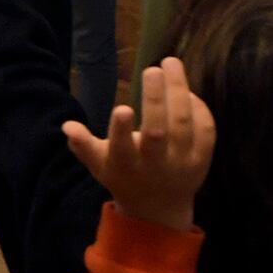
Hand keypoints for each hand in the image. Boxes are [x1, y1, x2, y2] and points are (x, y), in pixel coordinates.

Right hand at [64, 57, 215, 231]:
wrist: (159, 209)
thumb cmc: (123, 177)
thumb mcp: (99, 165)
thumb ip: (83, 145)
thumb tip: (67, 126)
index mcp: (126, 166)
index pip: (123, 148)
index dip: (122, 130)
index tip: (122, 108)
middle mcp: (155, 166)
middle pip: (158, 132)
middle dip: (155, 99)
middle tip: (151, 69)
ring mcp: (181, 163)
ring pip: (183, 125)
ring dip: (178, 91)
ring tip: (170, 63)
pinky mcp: (202, 160)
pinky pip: (205, 130)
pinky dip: (198, 108)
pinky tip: (186, 90)